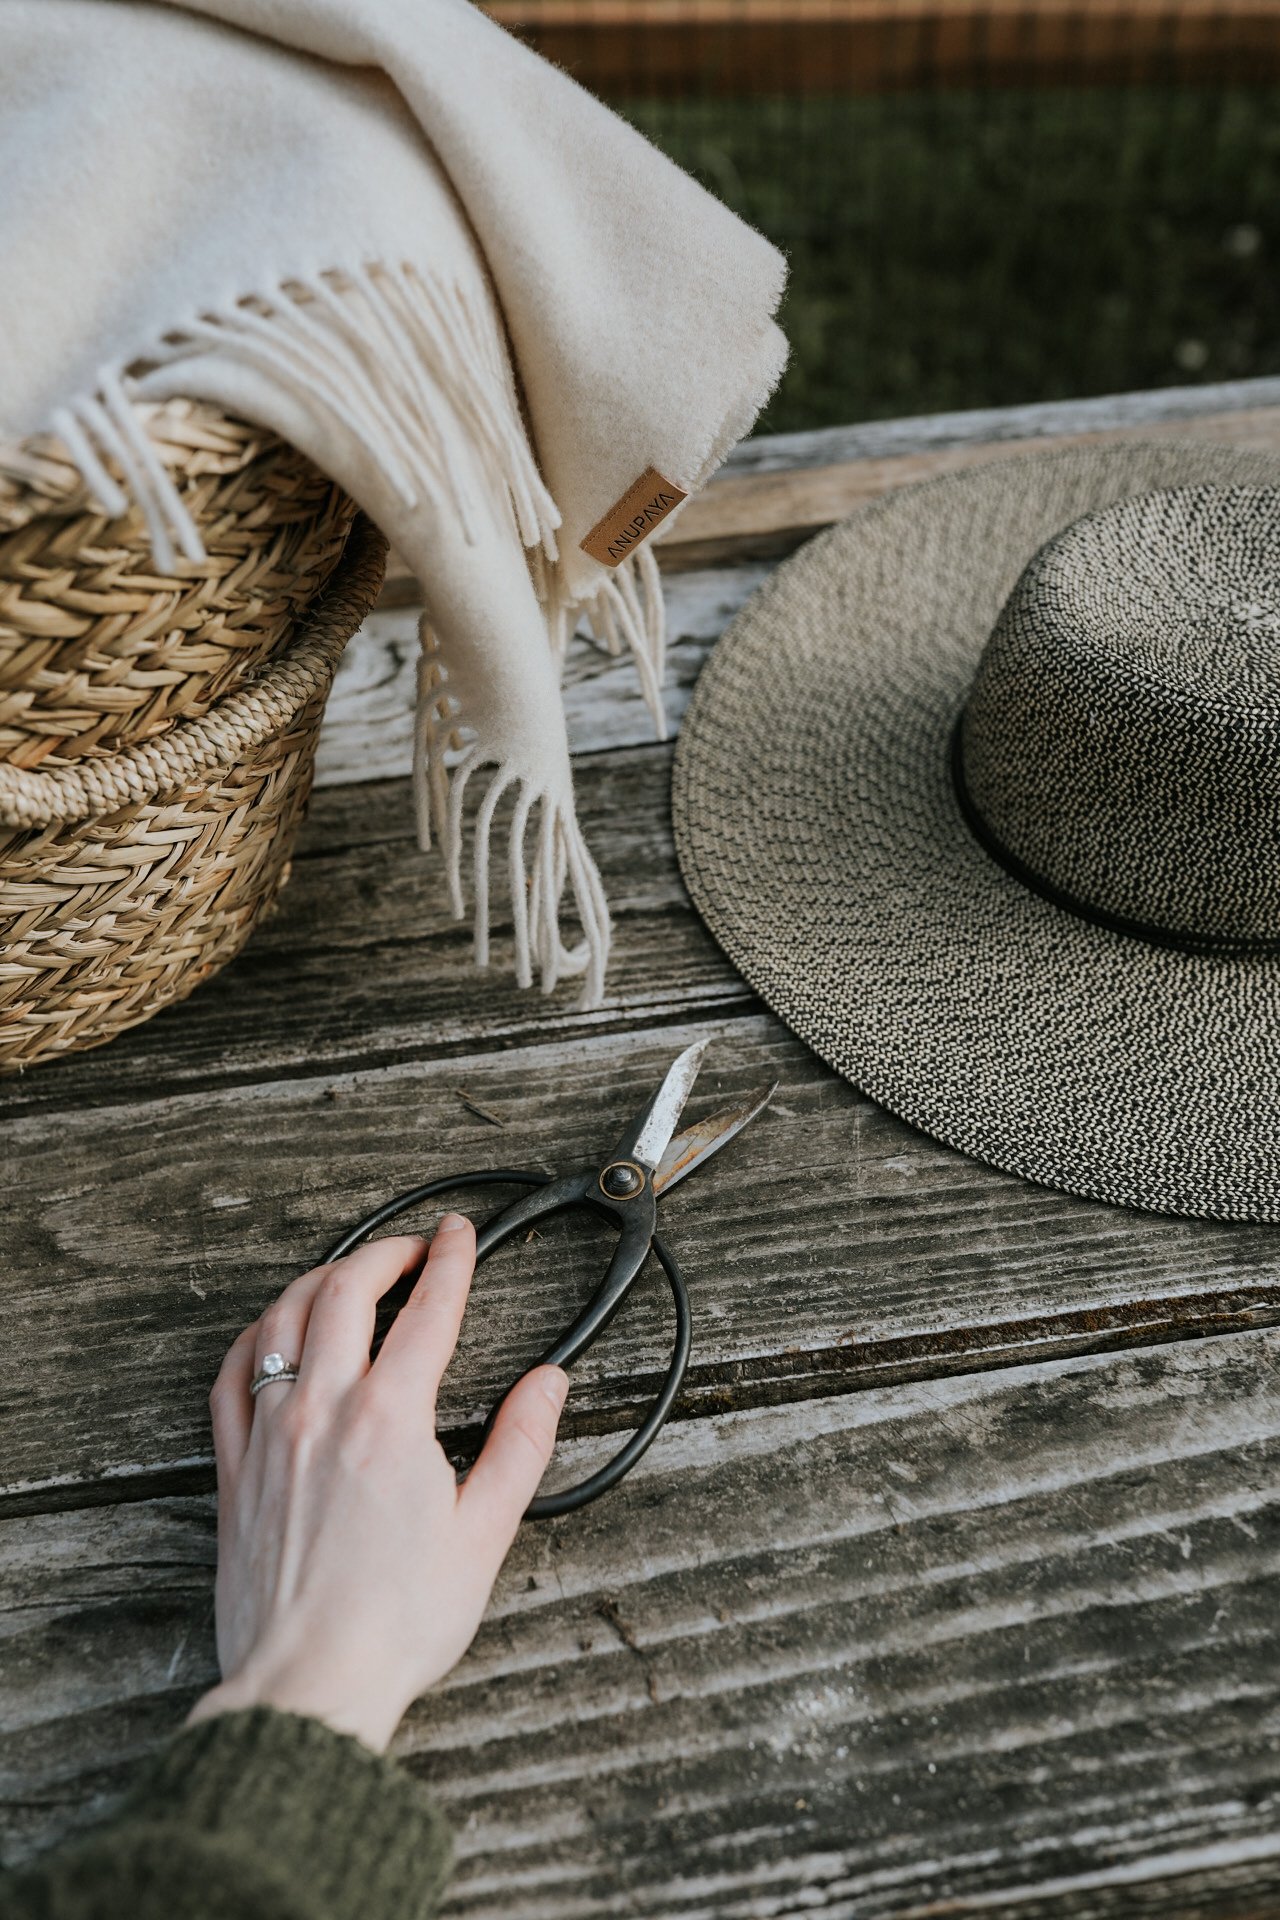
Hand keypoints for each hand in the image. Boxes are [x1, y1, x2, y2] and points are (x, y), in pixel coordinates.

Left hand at [187, 1217, 567, 1752]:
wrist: (310, 1683)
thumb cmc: (397, 1624)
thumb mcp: (484, 1535)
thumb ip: (520, 1446)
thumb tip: (548, 1383)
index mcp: (390, 1420)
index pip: (427, 1311)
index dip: (450, 1261)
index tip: (459, 1235)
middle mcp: (323, 1411)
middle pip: (346, 1292)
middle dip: (385, 1253)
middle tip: (413, 1247)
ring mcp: (270, 1435)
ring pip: (283, 1319)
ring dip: (319, 1279)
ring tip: (348, 1273)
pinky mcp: (234, 1469)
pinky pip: (232, 1376)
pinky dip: (256, 1335)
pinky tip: (273, 1331)